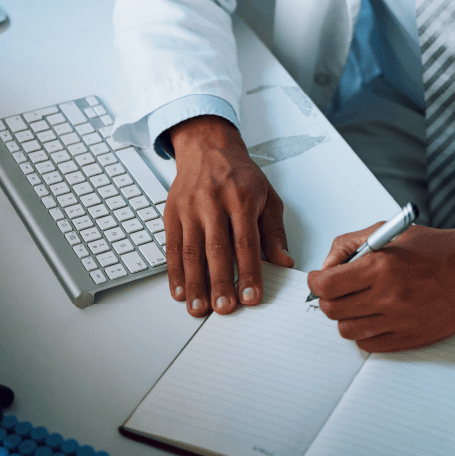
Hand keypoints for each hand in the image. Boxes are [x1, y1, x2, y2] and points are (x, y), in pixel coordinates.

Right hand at [165, 115, 293, 316]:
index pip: (246, 241)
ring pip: (191, 251)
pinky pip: (172, 247)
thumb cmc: (239, 174)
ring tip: (199, 308)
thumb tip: (283, 261)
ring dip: (195, 283)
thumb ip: (274, 231)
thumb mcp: (267, 196)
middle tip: (224, 308)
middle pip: (217, 249)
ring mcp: (189, 208)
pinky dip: (174, 272)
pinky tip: (179, 291)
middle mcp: (213, 202)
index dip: (249, 271)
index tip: (251, 297)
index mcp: (241, 198)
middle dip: (220, 282)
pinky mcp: (171, 213)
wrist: (208, 147)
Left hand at [305, 219, 454, 351]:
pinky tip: (374, 317)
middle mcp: (388, 295)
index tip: (319, 280)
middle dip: (328, 299)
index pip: (326, 285)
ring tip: (357, 304)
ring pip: (347, 331)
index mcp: (381, 266)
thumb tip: (328, 268)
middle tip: (337, 291)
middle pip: (332, 310)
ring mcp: (400, 320)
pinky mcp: (410, 337)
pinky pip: (370, 344)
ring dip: (346, 318)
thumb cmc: (435, 248)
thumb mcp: (390, 232)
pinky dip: (365, 333)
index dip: (316, 282)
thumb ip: (352, 245)